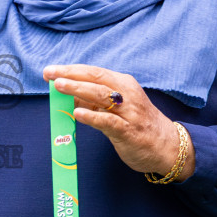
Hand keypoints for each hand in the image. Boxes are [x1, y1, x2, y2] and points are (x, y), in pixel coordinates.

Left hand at [44, 65, 191, 179]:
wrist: (167, 146)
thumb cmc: (138, 124)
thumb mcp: (116, 107)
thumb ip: (93, 101)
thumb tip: (66, 94)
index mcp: (123, 84)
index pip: (94, 72)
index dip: (71, 70)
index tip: (50, 71)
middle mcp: (127, 94)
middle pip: (96, 79)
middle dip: (71, 75)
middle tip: (49, 74)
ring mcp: (129, 112)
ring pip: (101, 96)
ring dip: (78, 90)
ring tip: (59, 87)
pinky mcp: (129, 131)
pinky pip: (108, 121)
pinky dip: (92, 116)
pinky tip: (77, 113)